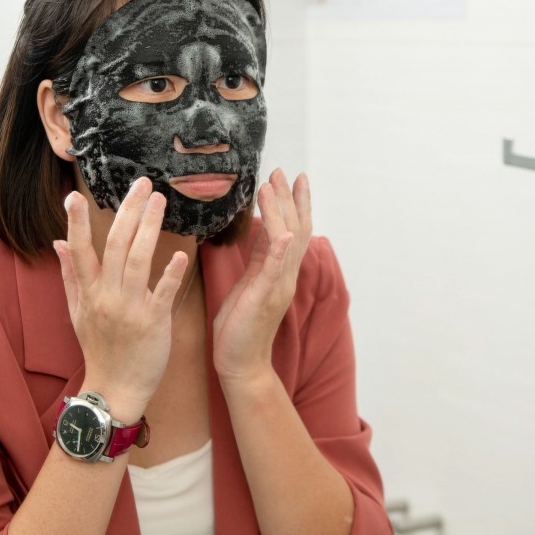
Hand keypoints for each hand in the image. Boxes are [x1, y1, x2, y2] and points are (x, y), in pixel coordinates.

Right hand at [53, 177, 188, 419]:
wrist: (115, 388)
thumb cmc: (100, 347)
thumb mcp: (77, 312)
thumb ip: (70, 275)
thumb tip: (57, 243)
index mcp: (89, 291)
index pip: (79, 250)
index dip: (75, 222)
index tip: (73, 196)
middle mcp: (106, 296)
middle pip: (114, 245)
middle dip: (127, 211)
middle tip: (142, 183)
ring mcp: (129, 308)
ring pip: (136, 260)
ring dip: (148, 228)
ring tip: (159, 201)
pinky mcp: (153, 322)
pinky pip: (162, 293)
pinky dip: (169, 274)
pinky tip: (180, 253)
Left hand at [212, 169, 311, 385]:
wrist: (241, 362)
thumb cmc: (240, 325)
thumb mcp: (250, 283)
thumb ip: (260, 258)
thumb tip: (265, 231)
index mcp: (279, 271)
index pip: (291, 230)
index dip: (294, 203)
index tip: (293, 177)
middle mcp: (285, 276)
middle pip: (294, 229)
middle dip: (289, 199)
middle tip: (282, 171)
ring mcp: (278, 287)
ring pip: (286, 243)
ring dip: (280, 213)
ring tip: (271, 186)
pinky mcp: (265, 298)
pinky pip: (275, 271)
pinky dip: (279, 250)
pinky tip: (281, 233)